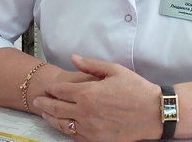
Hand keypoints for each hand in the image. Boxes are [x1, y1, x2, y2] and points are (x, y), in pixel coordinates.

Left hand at [35, 54, 161, 141]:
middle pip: (57, 108)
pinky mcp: (97, 139)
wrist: (153, 112)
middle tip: (37, 101)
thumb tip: (73, 58)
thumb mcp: (114, 70)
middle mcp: (85, 112)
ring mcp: (90, 128)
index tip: (48, 87)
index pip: (62, 91)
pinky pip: (75, 136)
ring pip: (63, 124)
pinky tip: (62, 126)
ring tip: (44, 114)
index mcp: (88, 93)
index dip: (52, 89)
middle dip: (45, 104)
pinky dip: (65, 130)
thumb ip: (91, 65)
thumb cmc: (136, 89)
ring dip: (51, 118)